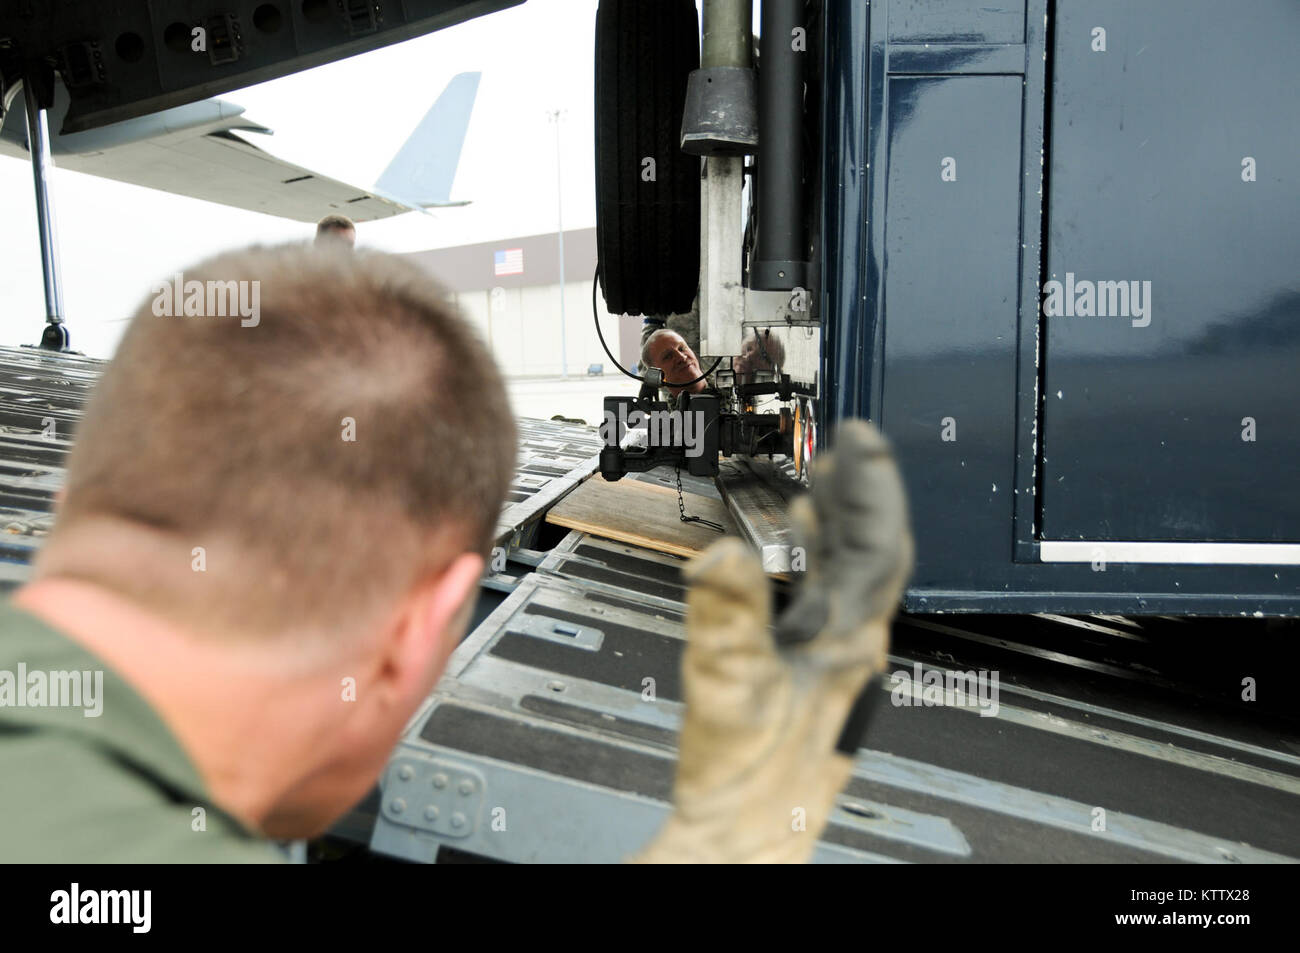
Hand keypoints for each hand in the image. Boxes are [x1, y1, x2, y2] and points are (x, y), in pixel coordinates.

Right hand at [633, 420, 911, 862]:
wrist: (741, 838)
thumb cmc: (750, 783)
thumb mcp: (731, 689)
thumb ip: (727, 617)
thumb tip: (722, 554)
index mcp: (851, 642)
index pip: (880, 546)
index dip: (874, 486)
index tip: (861, 440)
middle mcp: (850, 644)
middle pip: (869, 552)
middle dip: (857, 494)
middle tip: (840, 446)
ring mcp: (829, 656)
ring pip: (846, 573)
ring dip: (834, 523)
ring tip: (818, 480)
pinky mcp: (803, 667)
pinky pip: (817, 596)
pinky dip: (805, 560)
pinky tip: (785, 547)